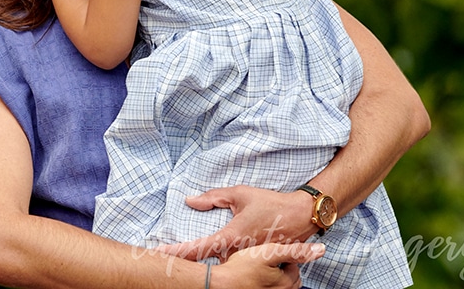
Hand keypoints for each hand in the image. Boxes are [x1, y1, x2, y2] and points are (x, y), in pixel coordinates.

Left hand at [156, 186, 317, 261]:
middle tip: (165, 264)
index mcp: (232, 236)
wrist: (302, 216)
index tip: (162, 253)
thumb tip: (190, 201)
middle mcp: (240, 253)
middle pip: (209, 266)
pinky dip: (226, 269)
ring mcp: (251, 262)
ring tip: (184, 268)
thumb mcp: (239, 194)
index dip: (179, 251)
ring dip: (207, 269)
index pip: (200, 247)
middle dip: (189, 265)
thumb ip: (213, 197)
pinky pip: (239, 269)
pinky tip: (213, 270)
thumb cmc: (270, 203)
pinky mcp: (260, 265)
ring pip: (224, 270)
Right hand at [211, 241, 324, 287]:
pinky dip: (263, 281)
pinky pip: (267, 287)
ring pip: (278, 283)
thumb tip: (321, 249)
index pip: (294, 265)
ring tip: (256, 266)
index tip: (269, 250)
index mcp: (288, 282)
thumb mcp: (269, 252)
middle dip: (279, 267)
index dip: (281, 255)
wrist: (221, 283)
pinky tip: (251, 276)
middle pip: (288, 276)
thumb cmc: (242, 268)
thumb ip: (295, 250)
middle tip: (263, 258)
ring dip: (271, 274)